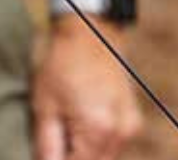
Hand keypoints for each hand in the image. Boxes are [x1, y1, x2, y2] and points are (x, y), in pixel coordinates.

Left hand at [32, 17, 145, 159]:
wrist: (90, 31)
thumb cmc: (62, 62)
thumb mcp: (44, 105)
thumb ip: (47, 146)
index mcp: (98, 129)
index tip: (48, 152)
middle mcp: (121, 132)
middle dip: (73, 158)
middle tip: (56, 137)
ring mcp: (130, 127)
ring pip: (104, 158)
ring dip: (85, 152)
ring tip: (67, 125)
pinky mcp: (133, 121)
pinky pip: (113, 145)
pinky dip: (96, 142)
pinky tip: (81, 121)